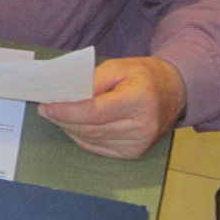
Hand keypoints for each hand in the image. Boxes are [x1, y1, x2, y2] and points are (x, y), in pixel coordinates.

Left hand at [36, 56, 185, 159]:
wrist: (174, 92)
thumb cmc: (144, 75)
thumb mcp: (118, 66)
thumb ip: (92, 80)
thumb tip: (65, 94)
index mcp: (139, 100)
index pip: (95, 112)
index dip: (67, 111)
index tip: (46, 106)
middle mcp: (141, 126)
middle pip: (91, 128)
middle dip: (63, 119)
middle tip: (45, 109)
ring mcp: (139, 143)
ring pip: (91, 140)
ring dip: (69, 129)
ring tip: (56, 115)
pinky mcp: (134, 153)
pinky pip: (98, 148)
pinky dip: (81, 138)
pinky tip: (73, 126)